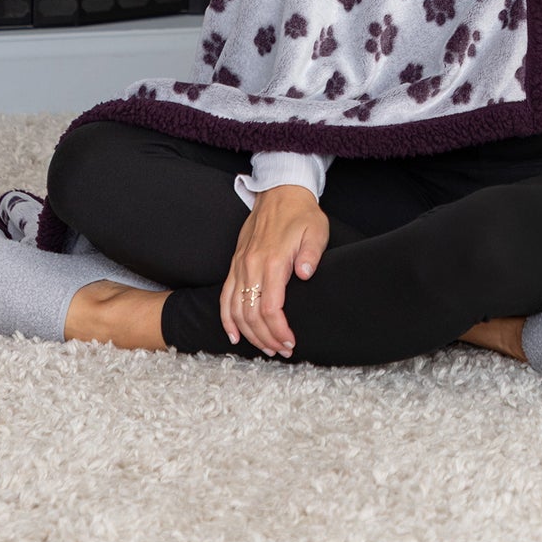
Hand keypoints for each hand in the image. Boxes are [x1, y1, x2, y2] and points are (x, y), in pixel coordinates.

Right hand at [220, 185, 328, 357]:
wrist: (280, 192)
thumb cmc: (301, 213)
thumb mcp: (316, 229)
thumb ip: (311, 253)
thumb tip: (305, 273)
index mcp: (272, 260)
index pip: (269, 308)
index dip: (278, 330)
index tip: (291, 342)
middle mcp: (251, 265)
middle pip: (250, 314)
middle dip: (266, 338)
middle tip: (283, 350)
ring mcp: (240, 265)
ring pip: (235, 309)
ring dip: (249, 334)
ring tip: (266, 348)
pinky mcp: (235, 263)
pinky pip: (224, 296)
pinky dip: (226, 318)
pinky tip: (234, 335)